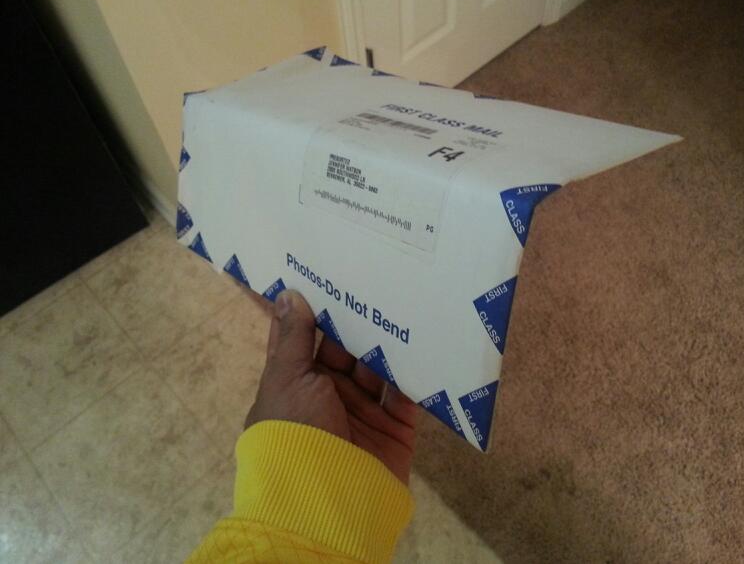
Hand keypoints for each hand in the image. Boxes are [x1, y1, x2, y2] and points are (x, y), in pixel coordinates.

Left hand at [245, 290, 416, 483]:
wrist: (324, 500)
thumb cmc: (294, 432)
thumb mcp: (287, 379)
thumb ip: (294, 337)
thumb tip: (287, 293)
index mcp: (295, 383)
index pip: (304, 339)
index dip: (314, 309)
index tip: (330, 274)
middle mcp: (327, 396)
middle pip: (346, 351)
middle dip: (359, 323)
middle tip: (379, 283)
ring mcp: (362, 414)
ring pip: (378, 370)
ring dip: (389, 346)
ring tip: (406, 307)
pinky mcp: (393, 430)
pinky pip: (407, 396)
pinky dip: (415, 376)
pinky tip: (425, 346)